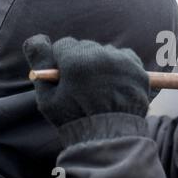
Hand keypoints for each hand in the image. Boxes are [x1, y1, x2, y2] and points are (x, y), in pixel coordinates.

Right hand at [23, 34, 149, 127]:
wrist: (112, 138)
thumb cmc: (75, 120)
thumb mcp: (48, 97)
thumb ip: (40, 64)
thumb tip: (38, 39)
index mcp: (76, 60)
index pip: (64, 45)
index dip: (61, 61)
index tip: (65, 76)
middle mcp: (101, 55)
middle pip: (85, 47)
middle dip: (81, 61)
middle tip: (83, 84)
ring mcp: (123, 62)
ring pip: (106, 52)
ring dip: (101, 63)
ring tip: (101, 87)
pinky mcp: (139, 70)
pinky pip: (126, 59)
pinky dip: (120, 67)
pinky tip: (115, 85)